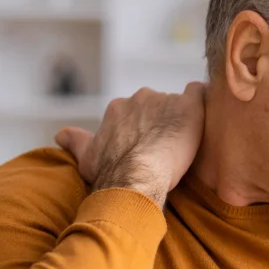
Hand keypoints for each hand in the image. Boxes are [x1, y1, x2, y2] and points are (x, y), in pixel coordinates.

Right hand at [54, 82, 205, 207]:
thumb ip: (76, 142)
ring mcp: (164, 99)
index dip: (143, 128)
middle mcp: (139, 97)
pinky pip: (199, 92)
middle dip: (162, 121)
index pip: (134, 111)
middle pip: (156, 105)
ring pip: (177, 103)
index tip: (149, 145)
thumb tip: (61, 134)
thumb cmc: (110, 172)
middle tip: (170, 146)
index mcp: (118, 108)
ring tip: (189, 140)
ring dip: (182, 117)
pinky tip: (207, 112)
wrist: (136, 177)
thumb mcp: (87, 159)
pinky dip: (203, 99)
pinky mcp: (188, 106)